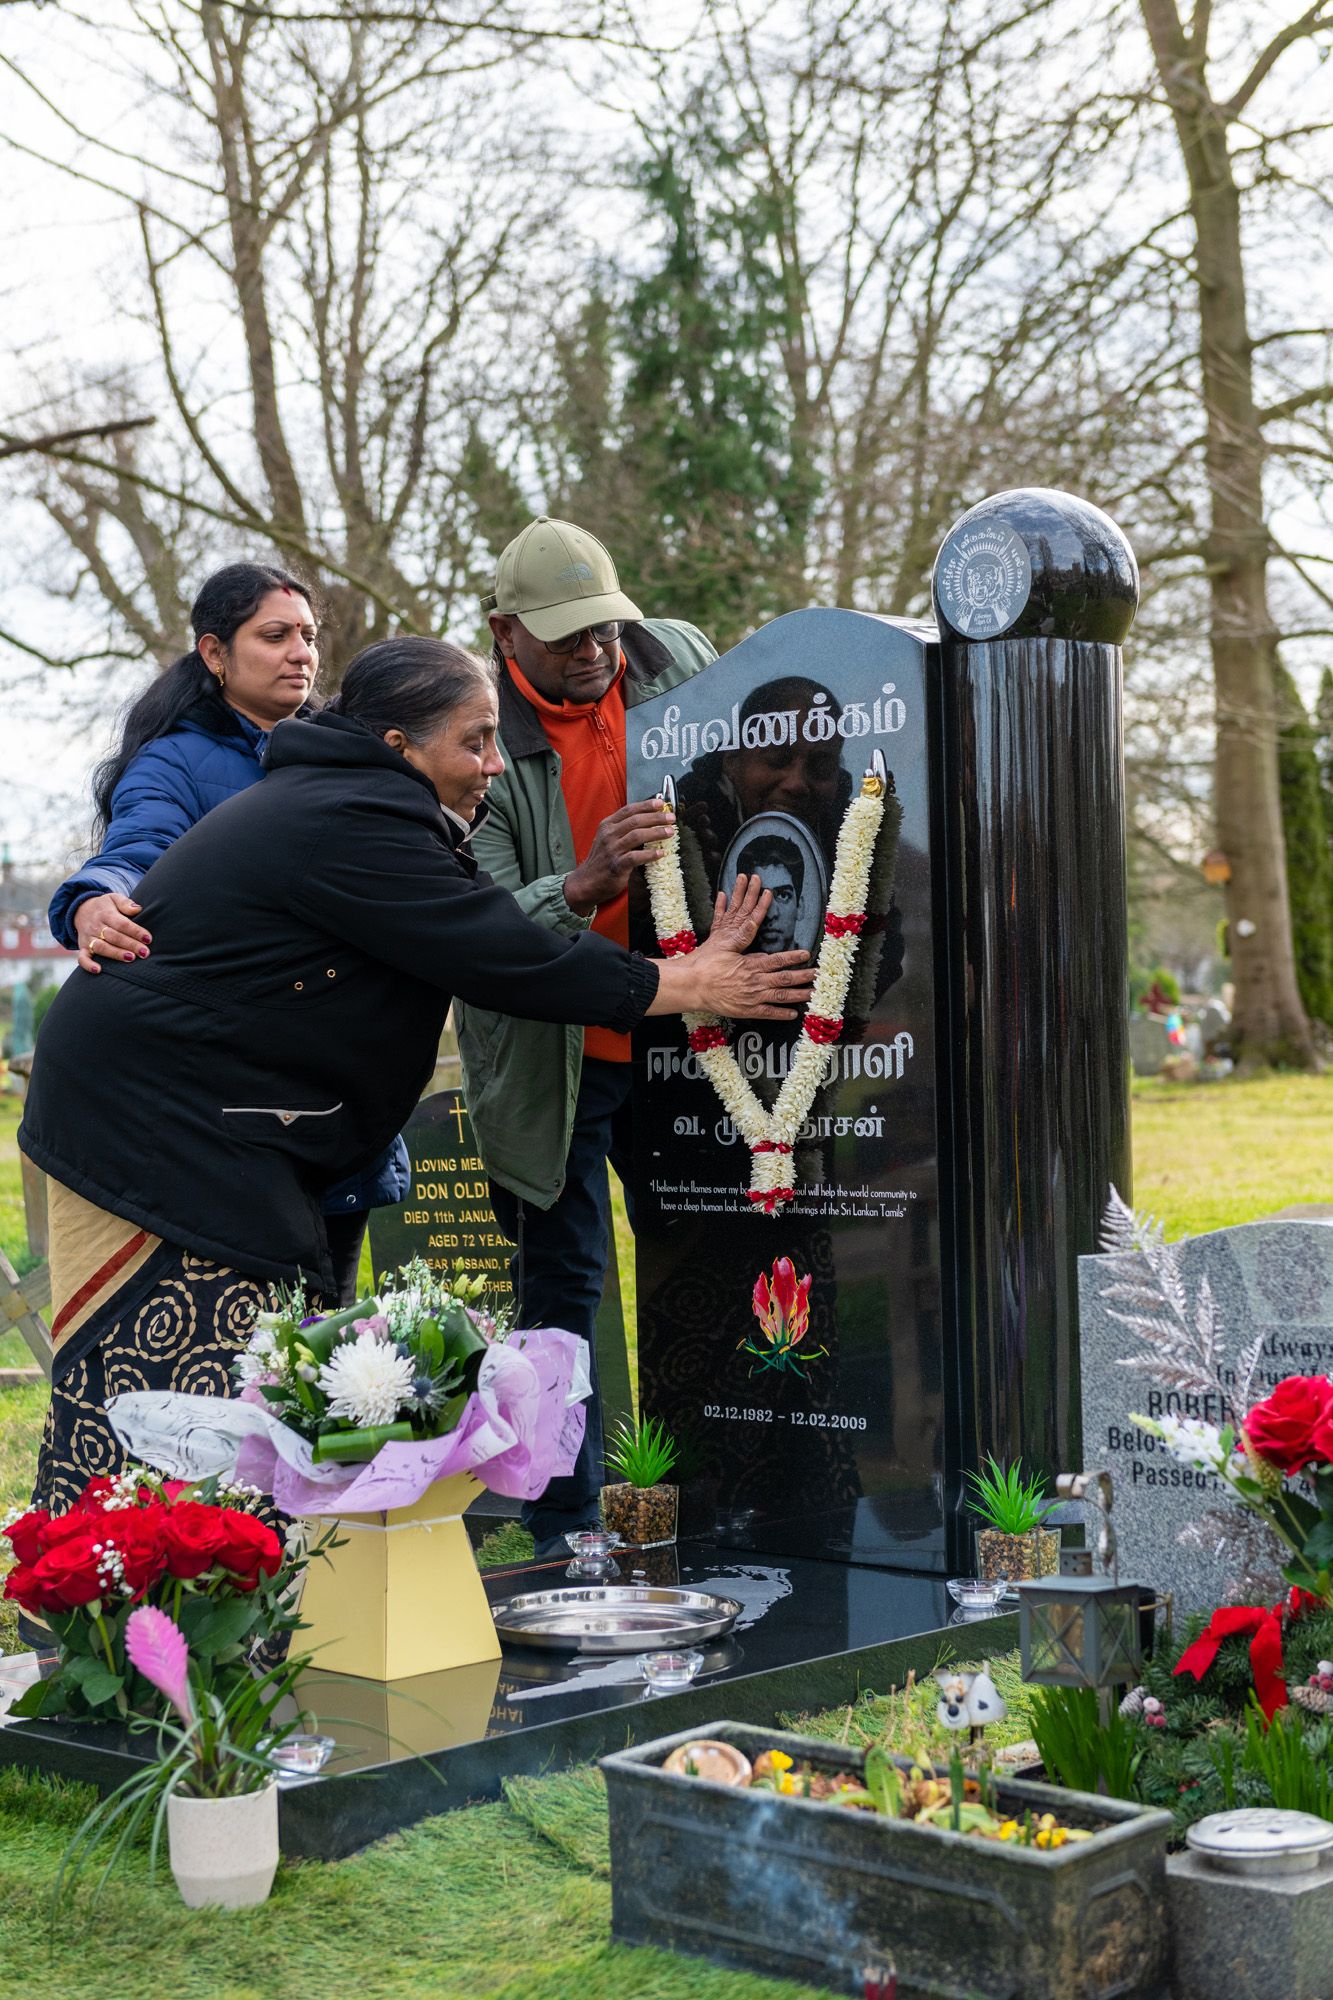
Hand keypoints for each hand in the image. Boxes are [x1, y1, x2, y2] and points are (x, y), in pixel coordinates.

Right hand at [74, 893, 150, 974]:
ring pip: (101, 947)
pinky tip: (98, 970)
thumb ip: (125, 903)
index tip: (148, 938)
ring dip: (116, 954)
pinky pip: (82, 957)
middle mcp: (96, 926)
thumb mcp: (114, 898)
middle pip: (114, 936)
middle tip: (145, 952)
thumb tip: (137, 909)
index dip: (135, 931)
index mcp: (106, 914)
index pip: (122, 924)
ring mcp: (89, 938)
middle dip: (130, 945)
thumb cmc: (105, 906)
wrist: (81, 909)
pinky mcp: (83, 947)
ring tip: (131, 958)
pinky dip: (88, 965)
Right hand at [564, 801, 674, 913]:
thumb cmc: (601, 860)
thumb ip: (623, 829)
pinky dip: (650, 854)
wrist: (587, 882)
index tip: (660, 803)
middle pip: (635, 820)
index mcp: (607, 825)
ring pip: (637, 836)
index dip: (646, 805)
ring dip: (656, 833)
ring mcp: (612, 850)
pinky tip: (661, 853)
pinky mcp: (617, 865)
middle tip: (671, 818)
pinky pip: (636, 857)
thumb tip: (647, 819)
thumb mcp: (608, 838)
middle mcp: (609, 835)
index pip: (628, 810)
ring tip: (670, 832)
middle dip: (656, 817)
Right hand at [672, 875, 814, 1020]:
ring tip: (812, 994)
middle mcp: (755, 981)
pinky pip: (768, 1013)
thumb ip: (743, 939)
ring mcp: (752, 997)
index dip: (794, 957)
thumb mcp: (725, 945)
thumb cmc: (706, 964)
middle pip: (785, 979)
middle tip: (818, 975)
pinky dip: (781, 1014)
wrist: (692, 986)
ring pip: (781, 996)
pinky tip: (793, 1014)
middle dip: (804, 977)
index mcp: (751, 964)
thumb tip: (754, 928)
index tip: (807, 955)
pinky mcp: (746, 1010)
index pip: (778, 960)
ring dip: (798, 995)